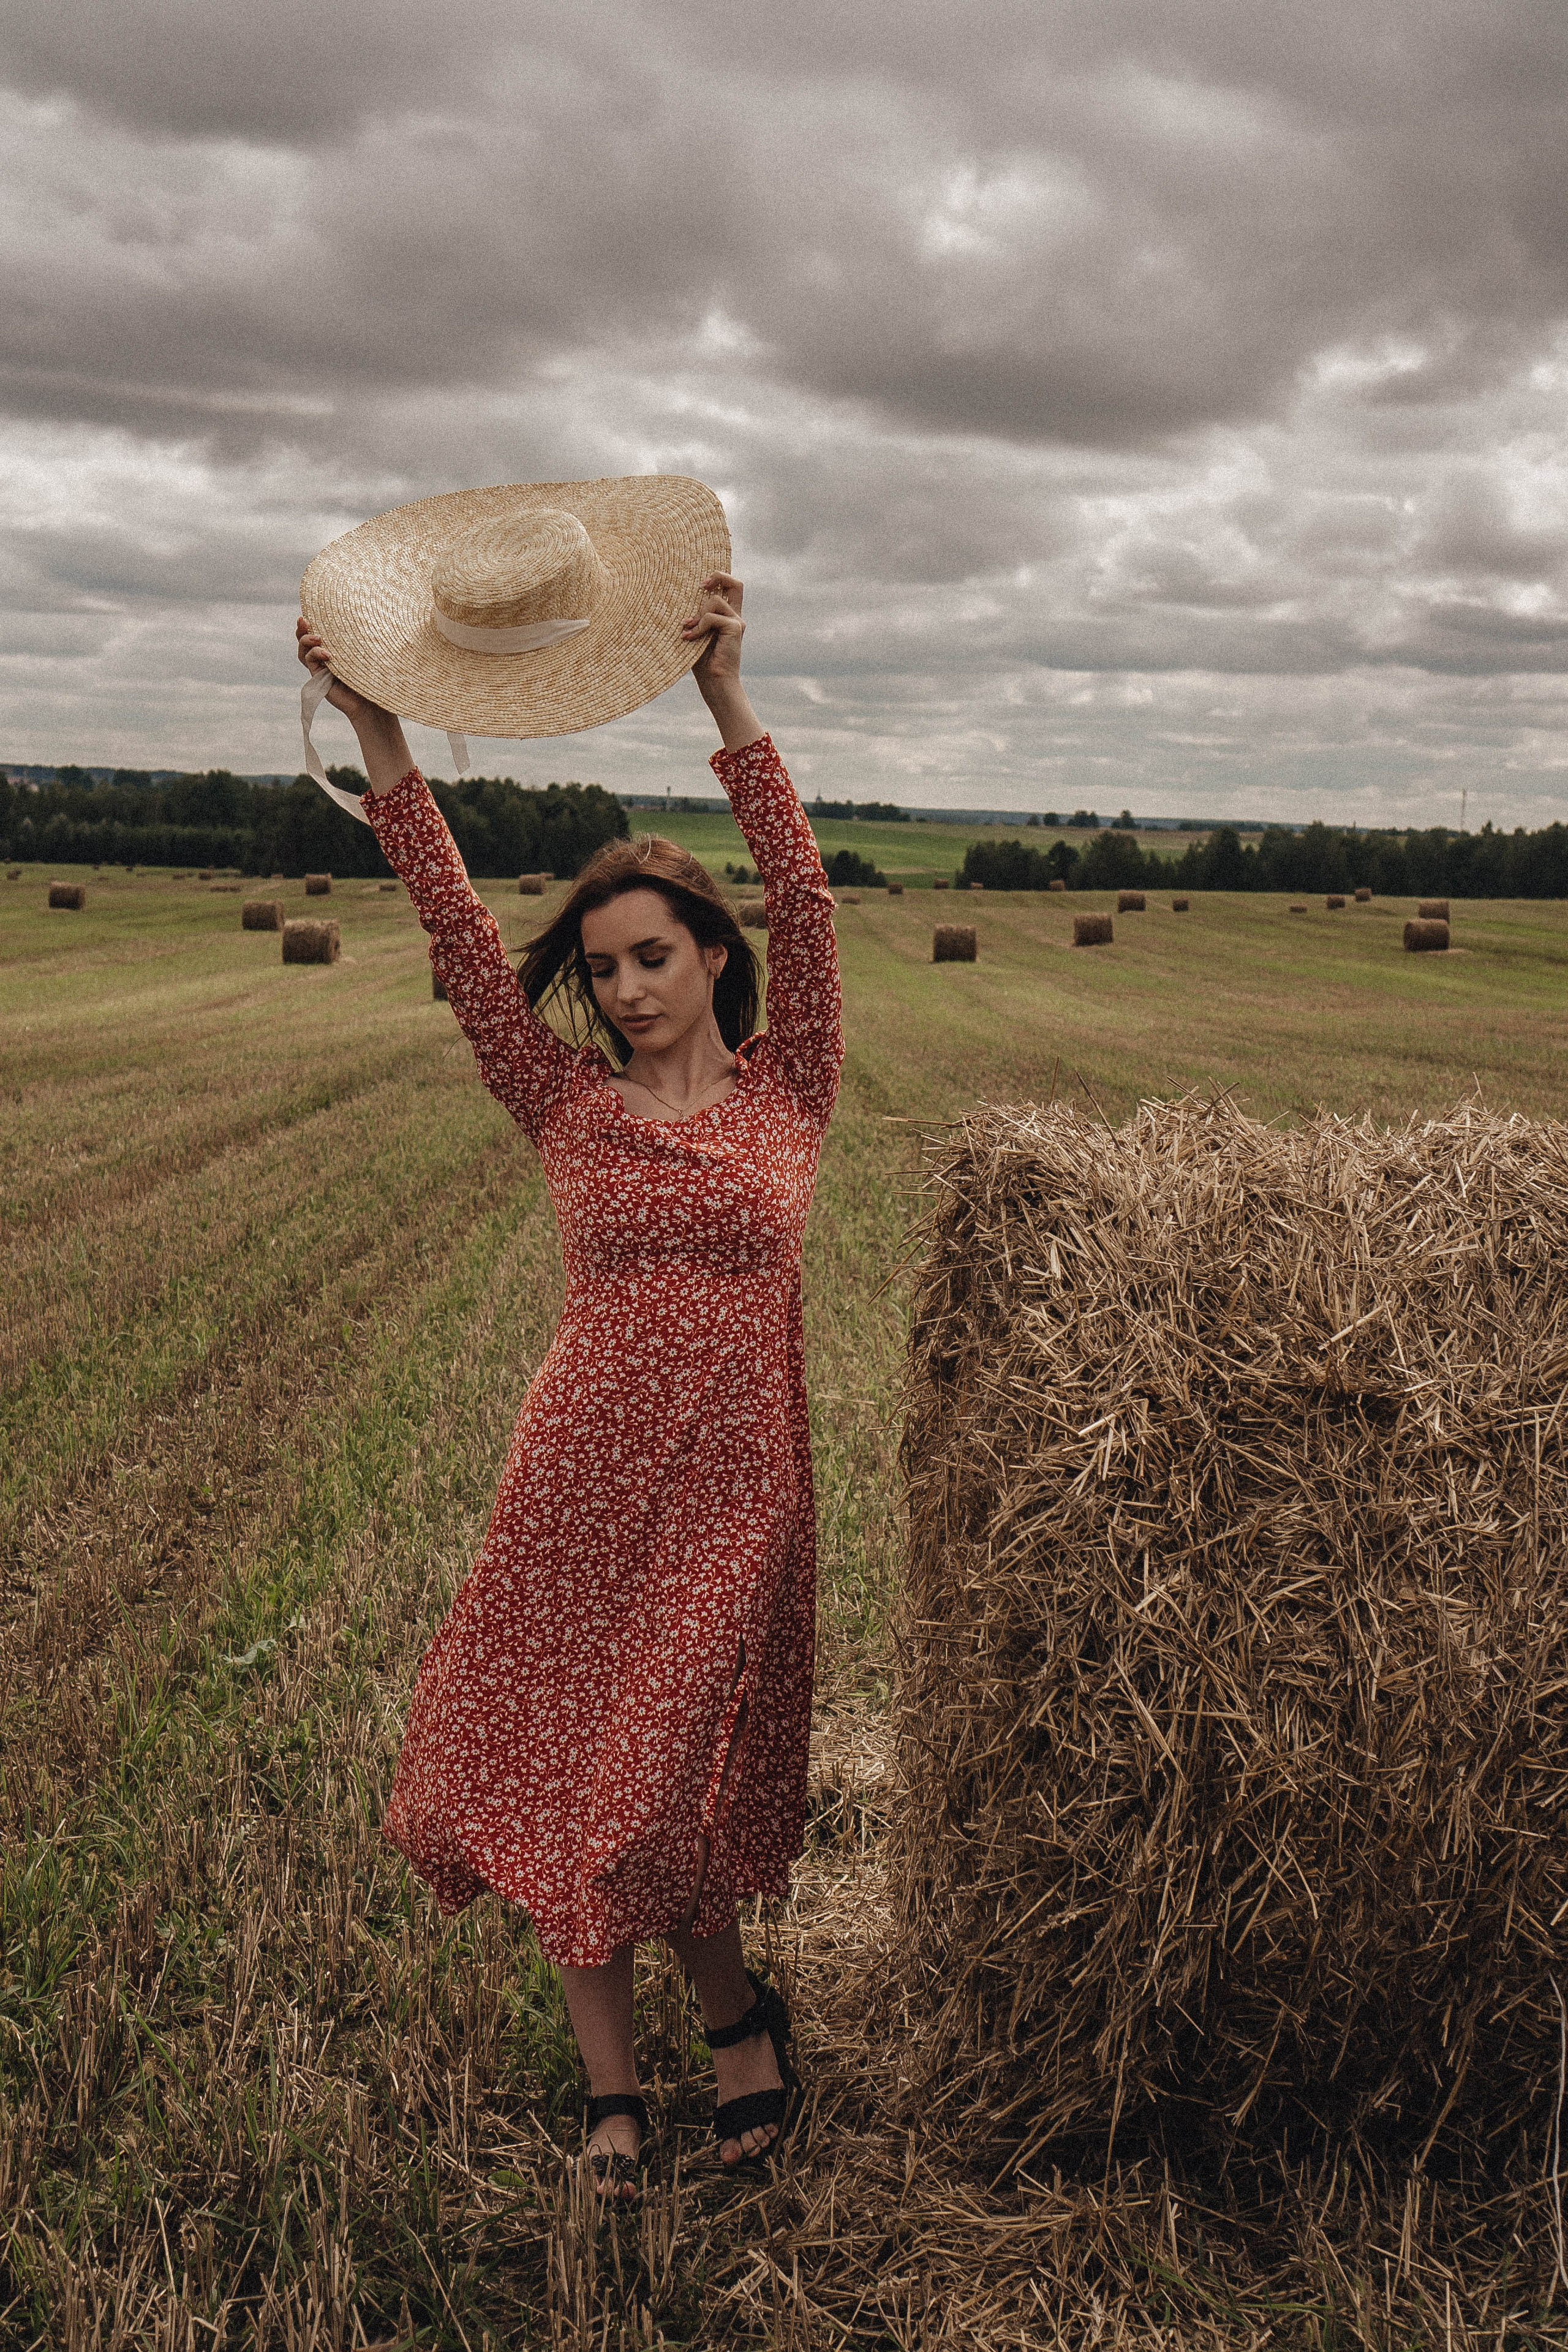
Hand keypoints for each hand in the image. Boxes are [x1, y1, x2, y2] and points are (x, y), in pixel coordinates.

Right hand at [295, 617, 387, 725]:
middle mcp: (326, 657)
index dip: (314, 621)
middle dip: (302, 628)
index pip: (321, 632)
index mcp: (337, 649)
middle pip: (306, 639)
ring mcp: (321, 667)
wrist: (372, 706)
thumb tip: (371, 615)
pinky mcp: (319, 678)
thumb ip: (363, 640)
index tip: (314, 610)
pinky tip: (327, 654)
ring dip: (306, 640)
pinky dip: (315, 654)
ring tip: (318, 637)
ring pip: (304, 650)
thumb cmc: (376, 679)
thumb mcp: (370, 655)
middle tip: (303, 619)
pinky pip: (309, 661)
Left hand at [683, 574, 743, 697]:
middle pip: (736, 584)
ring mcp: (737, 622)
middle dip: (718, 577)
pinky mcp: (735, 628)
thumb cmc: (702, 662)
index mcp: (728, 617)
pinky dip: (698, 627)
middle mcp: (735, 617)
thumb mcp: (695, 634)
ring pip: (714, 601)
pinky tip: (690, 638)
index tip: (701, 584)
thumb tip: (680, 598)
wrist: (714, 682)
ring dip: (697, 615)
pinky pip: (710, 617)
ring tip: (687, 630)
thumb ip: (695, 617)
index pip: (731, 588)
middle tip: (700, 586)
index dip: (720, 578)